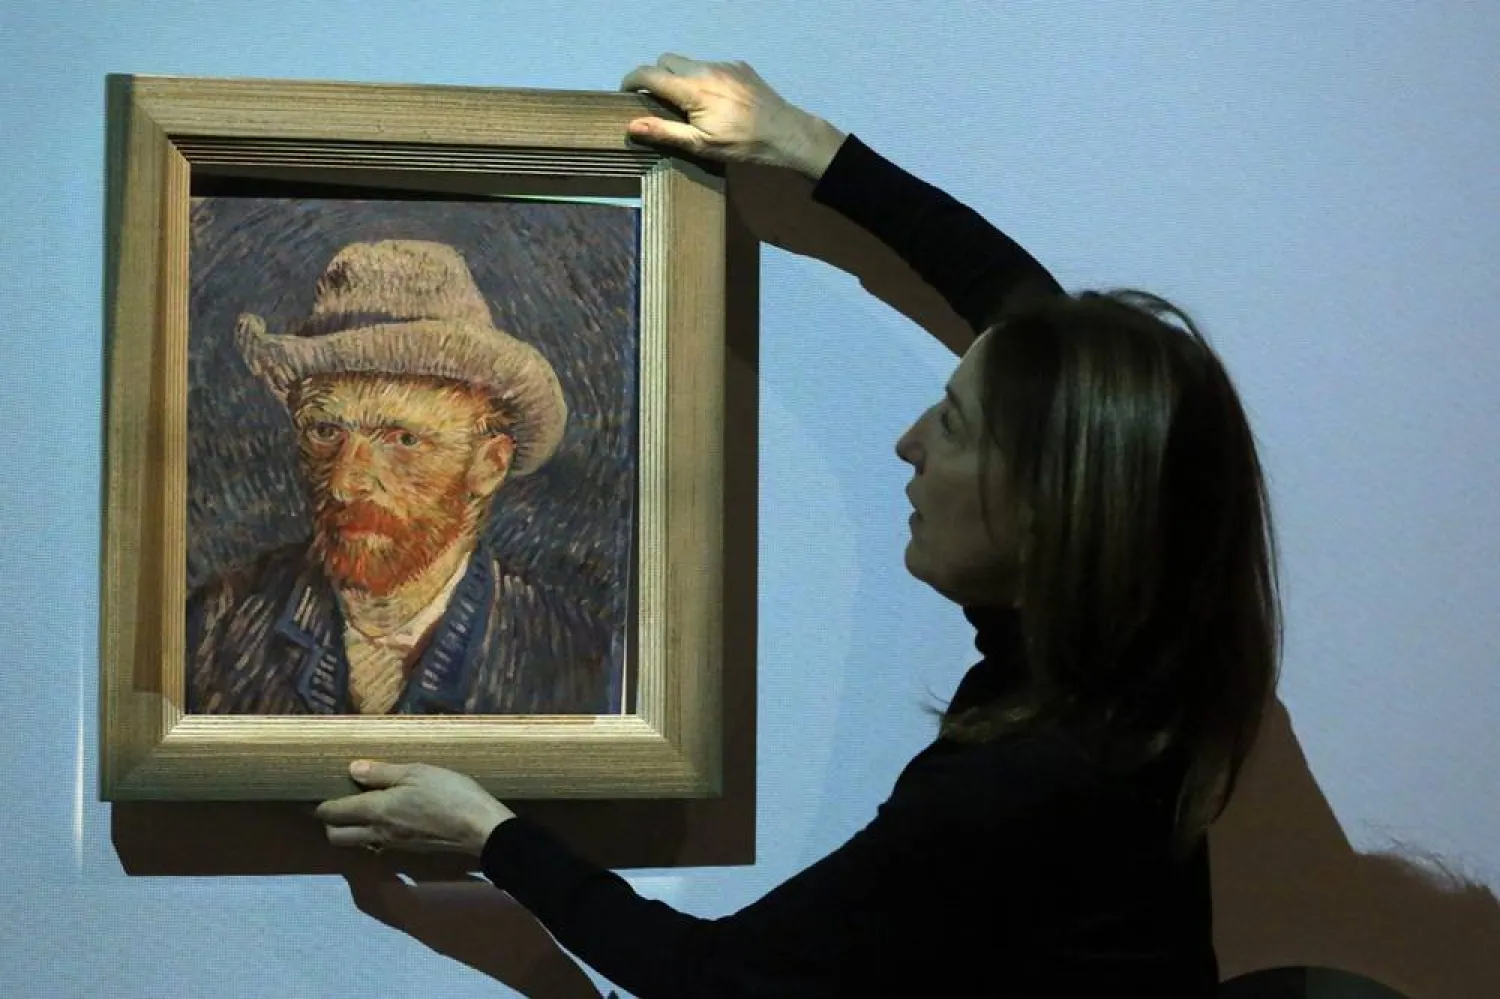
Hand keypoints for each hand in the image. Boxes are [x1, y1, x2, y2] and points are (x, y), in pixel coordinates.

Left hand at [315, 760, 514, 857]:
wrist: (480, 830)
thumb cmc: (449, 794)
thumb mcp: (417, 773)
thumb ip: (383, 773)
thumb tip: (352, 769)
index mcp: (375, 810)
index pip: (333, 813)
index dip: (318, 804)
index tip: (313, 792)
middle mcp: (377, 832)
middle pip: (336, 836)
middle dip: (327, 822)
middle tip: (333, 802)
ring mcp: (392, 844)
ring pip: (356, 842)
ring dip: (349, 830)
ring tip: (357, 808)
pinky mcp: (408, 849)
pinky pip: (376, 844)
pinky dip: (370, 834)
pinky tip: (385, 819)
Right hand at [620, 53, 845, 177]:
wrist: (785, 133)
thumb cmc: (741, 144)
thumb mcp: (700, 145)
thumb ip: (664, 133)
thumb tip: (631, 126)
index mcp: (692, 89)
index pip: (650, 73)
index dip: (631, 80)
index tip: (625, 91)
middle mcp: (705, 69)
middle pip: (667, 60)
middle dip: (657, 76)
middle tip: (658, 101)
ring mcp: (724, 64)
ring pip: (690, 62)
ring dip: (681, 77)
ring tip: (689, 105)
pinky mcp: (739, 66)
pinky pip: (711, 65)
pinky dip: (703, 78)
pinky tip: (715, 101)